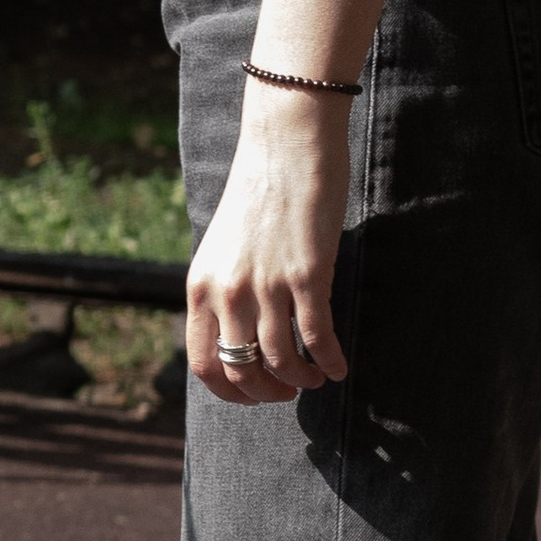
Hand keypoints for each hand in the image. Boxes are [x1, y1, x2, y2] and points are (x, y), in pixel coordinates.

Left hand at [184, 94, 353, 405]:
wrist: (285, 146)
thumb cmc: (258, 195)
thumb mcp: (222, 248)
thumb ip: (223, 289)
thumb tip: (237, 334)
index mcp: (200, 287)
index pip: (204, 364)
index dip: (231, 391)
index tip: (254, 394)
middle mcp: (227, 292)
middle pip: (241, 371)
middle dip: (267, 393)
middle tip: (288, 392)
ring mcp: (266, 285)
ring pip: (281, 361)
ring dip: (301, 380)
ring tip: (316, 379)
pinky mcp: (306, 275)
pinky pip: (317, 337)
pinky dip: (330, 361)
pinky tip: (340, 368)